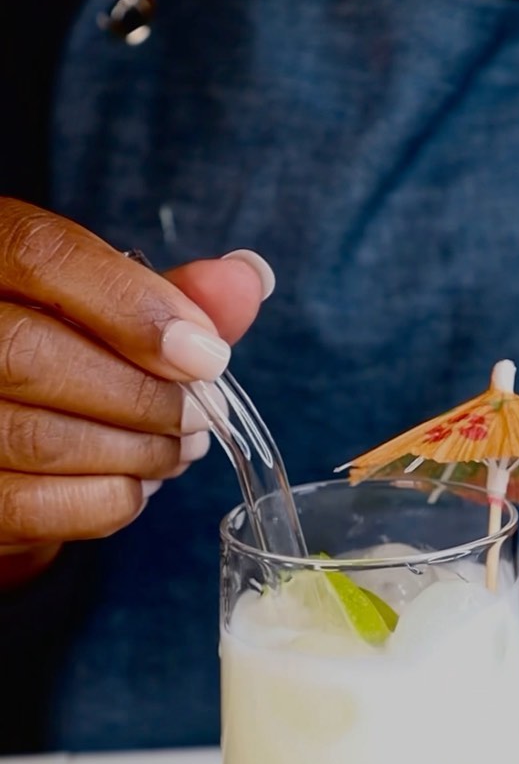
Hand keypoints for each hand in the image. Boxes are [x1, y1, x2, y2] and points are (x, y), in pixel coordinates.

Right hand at [0, 198, 269, 587]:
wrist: (4, 442)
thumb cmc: (61, 358)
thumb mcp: (108, 311)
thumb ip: (171, 294)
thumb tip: (248, 281)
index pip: (43, 255)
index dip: (133, 306)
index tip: (207, 355)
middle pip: (30, 352)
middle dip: (141, 395)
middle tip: (201, 416)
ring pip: (38, 437)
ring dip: (136, 452)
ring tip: (180, 449)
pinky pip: (35, 507)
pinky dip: (109, 500)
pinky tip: (137, 483)